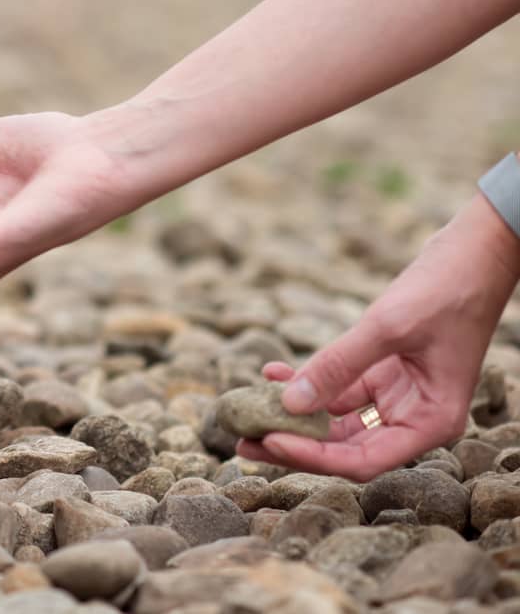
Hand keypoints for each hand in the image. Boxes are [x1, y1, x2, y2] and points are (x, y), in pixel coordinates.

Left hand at [235, 196, 519, 478]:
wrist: (473, 254)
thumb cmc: (445, 290)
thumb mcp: (386, 327)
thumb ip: (338, 366)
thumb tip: (290, 404)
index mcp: (430, 422)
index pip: (364, 460)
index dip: (314, 456)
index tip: (270, 440)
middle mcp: (415, 417)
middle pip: (346, 447)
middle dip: (293, 443)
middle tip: (242, 443)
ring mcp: (398, 396)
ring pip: (336, 419)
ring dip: (293, 415)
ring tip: (245, 411)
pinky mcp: (384, 372)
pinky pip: (338, 388)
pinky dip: (306, 381)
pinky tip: (272, 372)